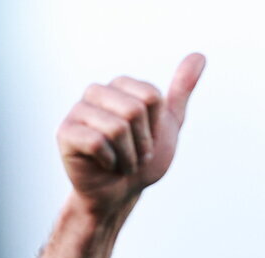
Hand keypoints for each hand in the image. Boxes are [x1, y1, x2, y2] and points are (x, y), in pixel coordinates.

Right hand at [56, 53, 205, 213]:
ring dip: (127, 157)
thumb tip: (199, 56)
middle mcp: (96, 92)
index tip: (145, 142)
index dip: (154, 129)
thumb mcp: (167, 126)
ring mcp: (77, 111)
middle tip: (133, 157)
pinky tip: (104, 166)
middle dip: (141, 144)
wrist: (118, 196)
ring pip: (117, 128)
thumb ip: (180, 93)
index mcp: (120, 86)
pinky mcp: (65, 133)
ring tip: (120, 164)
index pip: (151, 97)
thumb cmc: (140, 162)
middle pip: (135, 110)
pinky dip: (109, 162)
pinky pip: (97, 143)